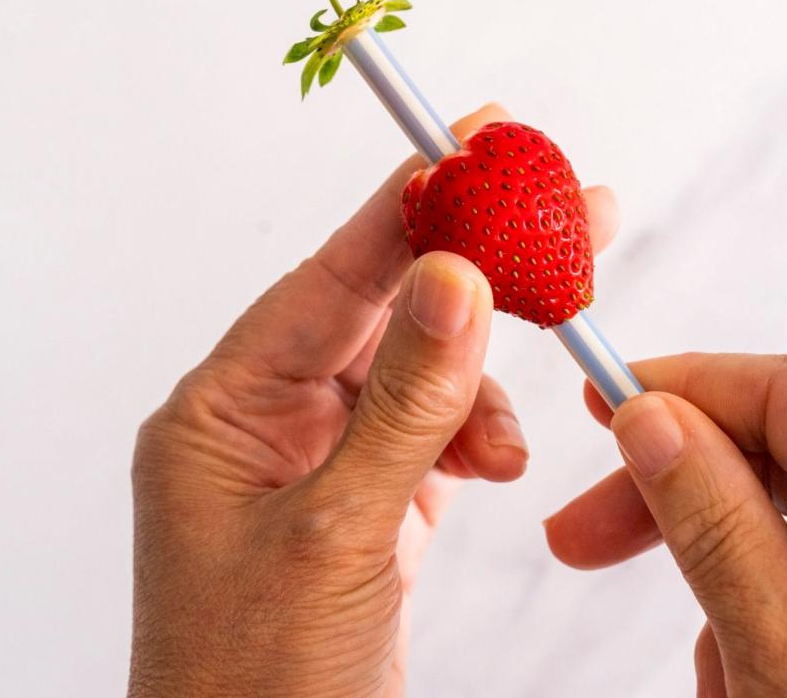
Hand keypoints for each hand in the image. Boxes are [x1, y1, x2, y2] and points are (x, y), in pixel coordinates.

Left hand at [128, 103, 619, 697]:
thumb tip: (454, 275)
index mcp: (222, 414)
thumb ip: (404, 404)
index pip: (329, 280)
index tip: (476, 142)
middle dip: (474, 273)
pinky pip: (435, 435)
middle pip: (385, 313)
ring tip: (508, 443)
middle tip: (563, 213)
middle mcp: (268, 425)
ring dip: (478, 389)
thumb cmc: (257, 685)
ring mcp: (323, 464)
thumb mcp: (337, 535)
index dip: (406, 207)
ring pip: (421, 376)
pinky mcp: (370, 505)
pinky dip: (477, 439)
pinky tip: (498, 466)